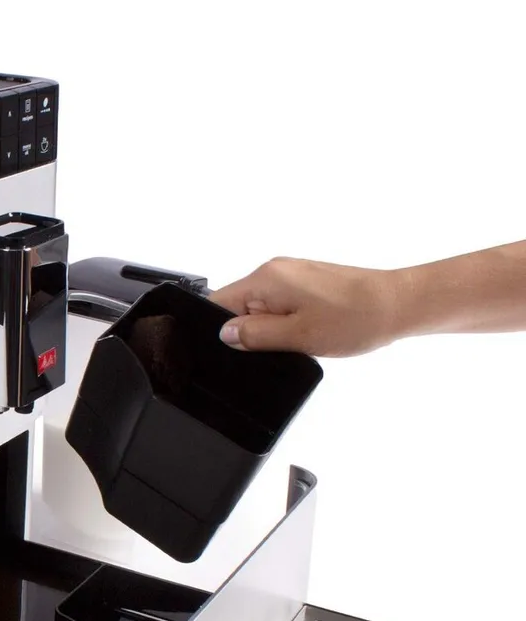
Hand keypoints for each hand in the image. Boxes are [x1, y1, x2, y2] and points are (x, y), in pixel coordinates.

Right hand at [209, 257, 403, 356]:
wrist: (400, 305)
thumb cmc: (357, 317)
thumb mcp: (297, 336)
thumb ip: (254, 335)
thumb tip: (226, 334)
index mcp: (267, 278)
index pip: (219, 303)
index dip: (221, 330)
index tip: (238, 350)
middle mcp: (277, 270)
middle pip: (240, 305)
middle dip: (253, 331)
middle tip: (281, 345)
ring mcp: (293, 274)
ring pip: (263, 308)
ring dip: (275, 328)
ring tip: (301, 337)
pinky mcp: (308, 282)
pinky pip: (282, 305)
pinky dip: (289, 322)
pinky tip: (311, 330)